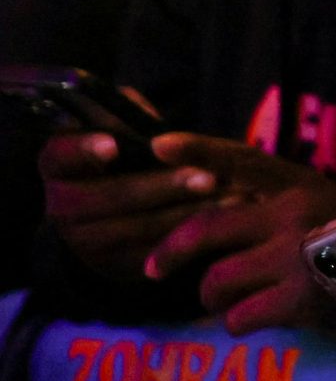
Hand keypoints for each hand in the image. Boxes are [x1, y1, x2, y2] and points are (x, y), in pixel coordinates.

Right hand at [38, 129, 223, 282]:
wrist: (120, 209)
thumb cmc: (126, 154)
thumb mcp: (119, 126)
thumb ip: (127, 115)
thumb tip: (144, 115)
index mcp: (58, 165)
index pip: (59, 156)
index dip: (83, 150)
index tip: (115, 145)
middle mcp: (61, 207)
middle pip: (109, 198)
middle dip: (162, 187)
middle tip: (210, 177)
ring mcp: (83, 242)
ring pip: (136, 228)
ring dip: (187, 213)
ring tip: (233, 196)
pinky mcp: (112, 265)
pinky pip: (153, 253)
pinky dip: (190, 236)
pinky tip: (225, 220)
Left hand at [141, 134, 335, 332]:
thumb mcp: (321, 207)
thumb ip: (274, 206)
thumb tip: (212, 210)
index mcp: (300, 185)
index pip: (244, 160)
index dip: (201, 150)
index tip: (158, 145)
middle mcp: (294, 214)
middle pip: (207, 228)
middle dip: (170, 252)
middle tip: (154, 270)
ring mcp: (295, 257)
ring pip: (215, 280)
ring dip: (213, 297)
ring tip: (229, 300)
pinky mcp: (297, 299)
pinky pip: (237, 317)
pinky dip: (237, 322)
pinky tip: (254, 318)